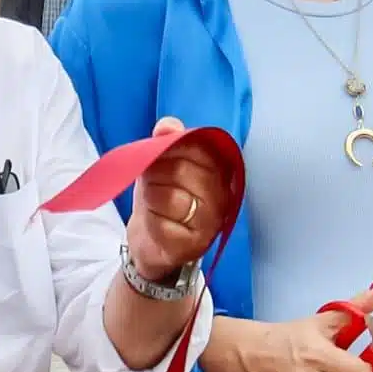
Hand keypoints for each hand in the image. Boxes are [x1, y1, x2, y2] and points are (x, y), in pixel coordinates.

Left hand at [124, 118, 230, 275]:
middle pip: (180, 170)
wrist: (152, 242)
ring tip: (153, 203)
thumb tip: (168, 126)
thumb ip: (169, 140)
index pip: (197, 146)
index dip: (169, 148)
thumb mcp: (163, 163)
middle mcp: (222, 196)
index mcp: (220, 169)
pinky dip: (149, 220)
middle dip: (155, 173)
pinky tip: (155, 222)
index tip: (158, 156)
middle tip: (153, 182)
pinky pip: (161, 224)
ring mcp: (210, 223)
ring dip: (150, 196)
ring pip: (169, 197)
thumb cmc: (161, 196)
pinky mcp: (193, 245)